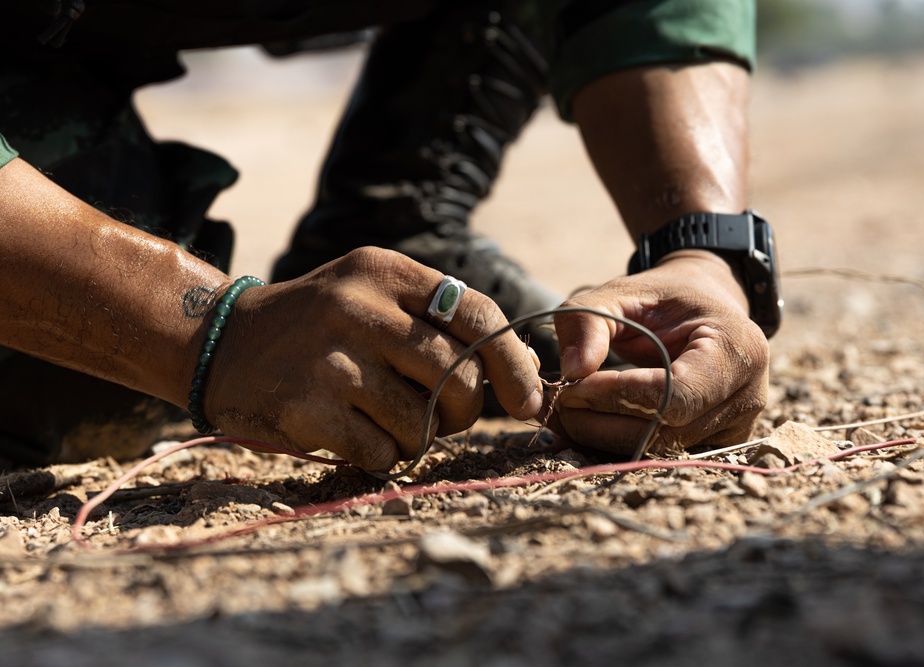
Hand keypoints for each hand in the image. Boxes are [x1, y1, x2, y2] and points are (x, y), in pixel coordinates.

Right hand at [205, 247, 542, 470]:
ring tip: (387, 421)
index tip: (529, 399)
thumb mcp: (375, 296)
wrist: (222, 342)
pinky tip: (353, 433)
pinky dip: (379, 453)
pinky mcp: (306, 407)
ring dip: (417, 437)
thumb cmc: (320, 325)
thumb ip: (441, 322)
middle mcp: (359, 308)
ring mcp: (331, 358)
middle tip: (444, 417)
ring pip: (421, 422)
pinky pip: (380, 450)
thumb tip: (525, 368)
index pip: (478, 315)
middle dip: (465, 410)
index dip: (515, 363)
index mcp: (386, 272)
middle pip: (459, 376)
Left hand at [549, 250, 768, 454]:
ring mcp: (737, 427)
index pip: (676, 394)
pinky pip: (662, 454)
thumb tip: (572, 370)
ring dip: (603, 438)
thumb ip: (589, 320)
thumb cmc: (663, 298)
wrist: (703, 307)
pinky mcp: (717, 445)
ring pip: (660, 451)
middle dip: (602, 422)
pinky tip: (587, 424)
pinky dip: (617, 444)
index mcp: (737, 349)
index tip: (571, 385)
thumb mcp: (622, 292)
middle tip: (557, 402)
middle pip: (666, 432)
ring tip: (565, 413)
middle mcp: (747, 396)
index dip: (618, 396)